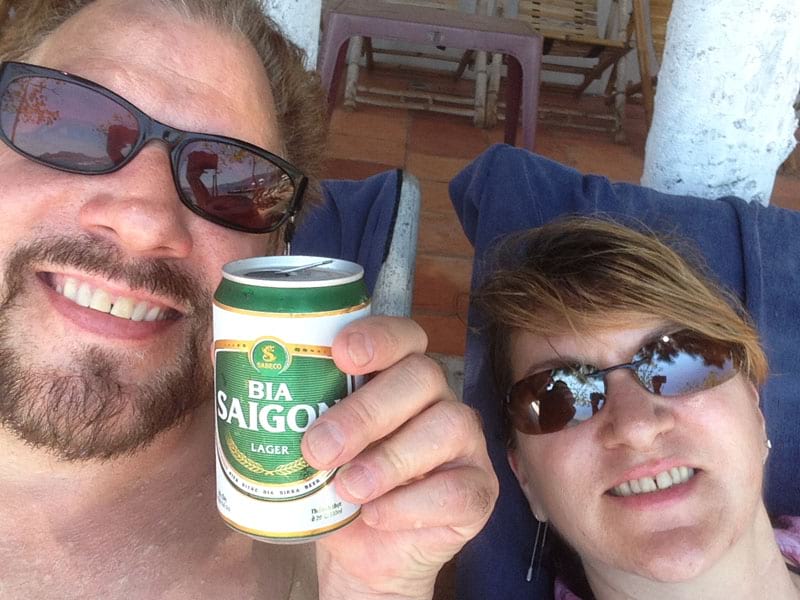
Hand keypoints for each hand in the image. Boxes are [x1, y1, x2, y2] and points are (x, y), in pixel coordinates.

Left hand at [302, 316, 497, 599]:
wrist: (362, 555)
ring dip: (389, 459)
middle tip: (320, 448)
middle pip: (420, 376)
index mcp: (398, 375)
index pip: (403, 336)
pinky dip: (410, 505)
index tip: (340, 355)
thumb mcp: (312, 448)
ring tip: (347, 489)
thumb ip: (294, 417)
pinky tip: (376, 516)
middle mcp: (437, 399)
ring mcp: (465, 443)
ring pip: (447, 427)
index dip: (377, 337)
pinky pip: (456, 489)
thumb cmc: (336, 487)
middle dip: (366, 411)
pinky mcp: (477, 490)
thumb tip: (240, 382)